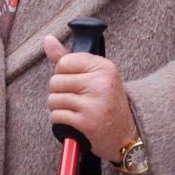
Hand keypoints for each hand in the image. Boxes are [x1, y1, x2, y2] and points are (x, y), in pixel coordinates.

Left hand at [43, 32, 138, 162]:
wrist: (126, 135)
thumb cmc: (107, 102)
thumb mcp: (95, 76)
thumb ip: (70, 59)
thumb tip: (48, 39)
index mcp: (104, 67)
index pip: (64, 62)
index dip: (63, 73)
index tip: (75, 82)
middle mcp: (100, 83)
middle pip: (55, 81)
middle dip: (59, 92)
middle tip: (75, 99)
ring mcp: (93, 104)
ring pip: (53, 100)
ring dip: (58, 108)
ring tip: (74, 110)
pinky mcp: (86, 123)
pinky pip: (56, 117)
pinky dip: (60, 121)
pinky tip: (74, 121)